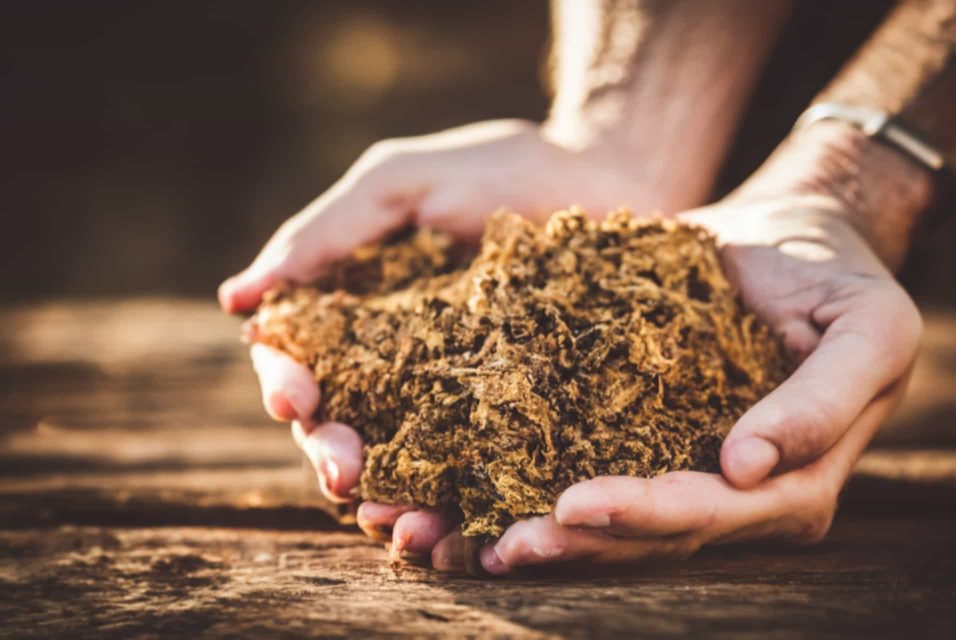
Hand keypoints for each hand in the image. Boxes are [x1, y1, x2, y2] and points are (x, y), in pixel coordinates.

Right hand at [218, 119, 696, 555]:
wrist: (614, 177)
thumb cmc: (502, 170)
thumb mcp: (404, 185)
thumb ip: (326, 235)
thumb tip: (233, 300)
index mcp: (359, 316)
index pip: (302, 363)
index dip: (288, 384)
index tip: (294, 398)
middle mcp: (400, 368)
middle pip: (344, 429)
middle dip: (333, 456)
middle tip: (344, 475)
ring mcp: (461, 400)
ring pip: (406, 467)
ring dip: (391, 502)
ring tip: (402, 525)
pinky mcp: (523, 422)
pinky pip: (486, 474)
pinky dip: (466, 510)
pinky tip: (464, 536)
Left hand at [467, 123, 931, 574]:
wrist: (797, 238)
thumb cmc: (839, 278)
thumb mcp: (870, 326)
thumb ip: (826, 397)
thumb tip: (748, 465)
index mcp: (794, 482)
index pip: (713, 513)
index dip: (645, 515)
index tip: (574, 506)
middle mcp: (738, 496)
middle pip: (652, 535)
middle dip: (578, 543)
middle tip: (505, 545)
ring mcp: (689, 472)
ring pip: (614, 525)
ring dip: (545, 537)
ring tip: (476, 546)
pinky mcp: (649, 440)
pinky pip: (592, 473)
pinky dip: (534, 494)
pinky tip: (475, 510)